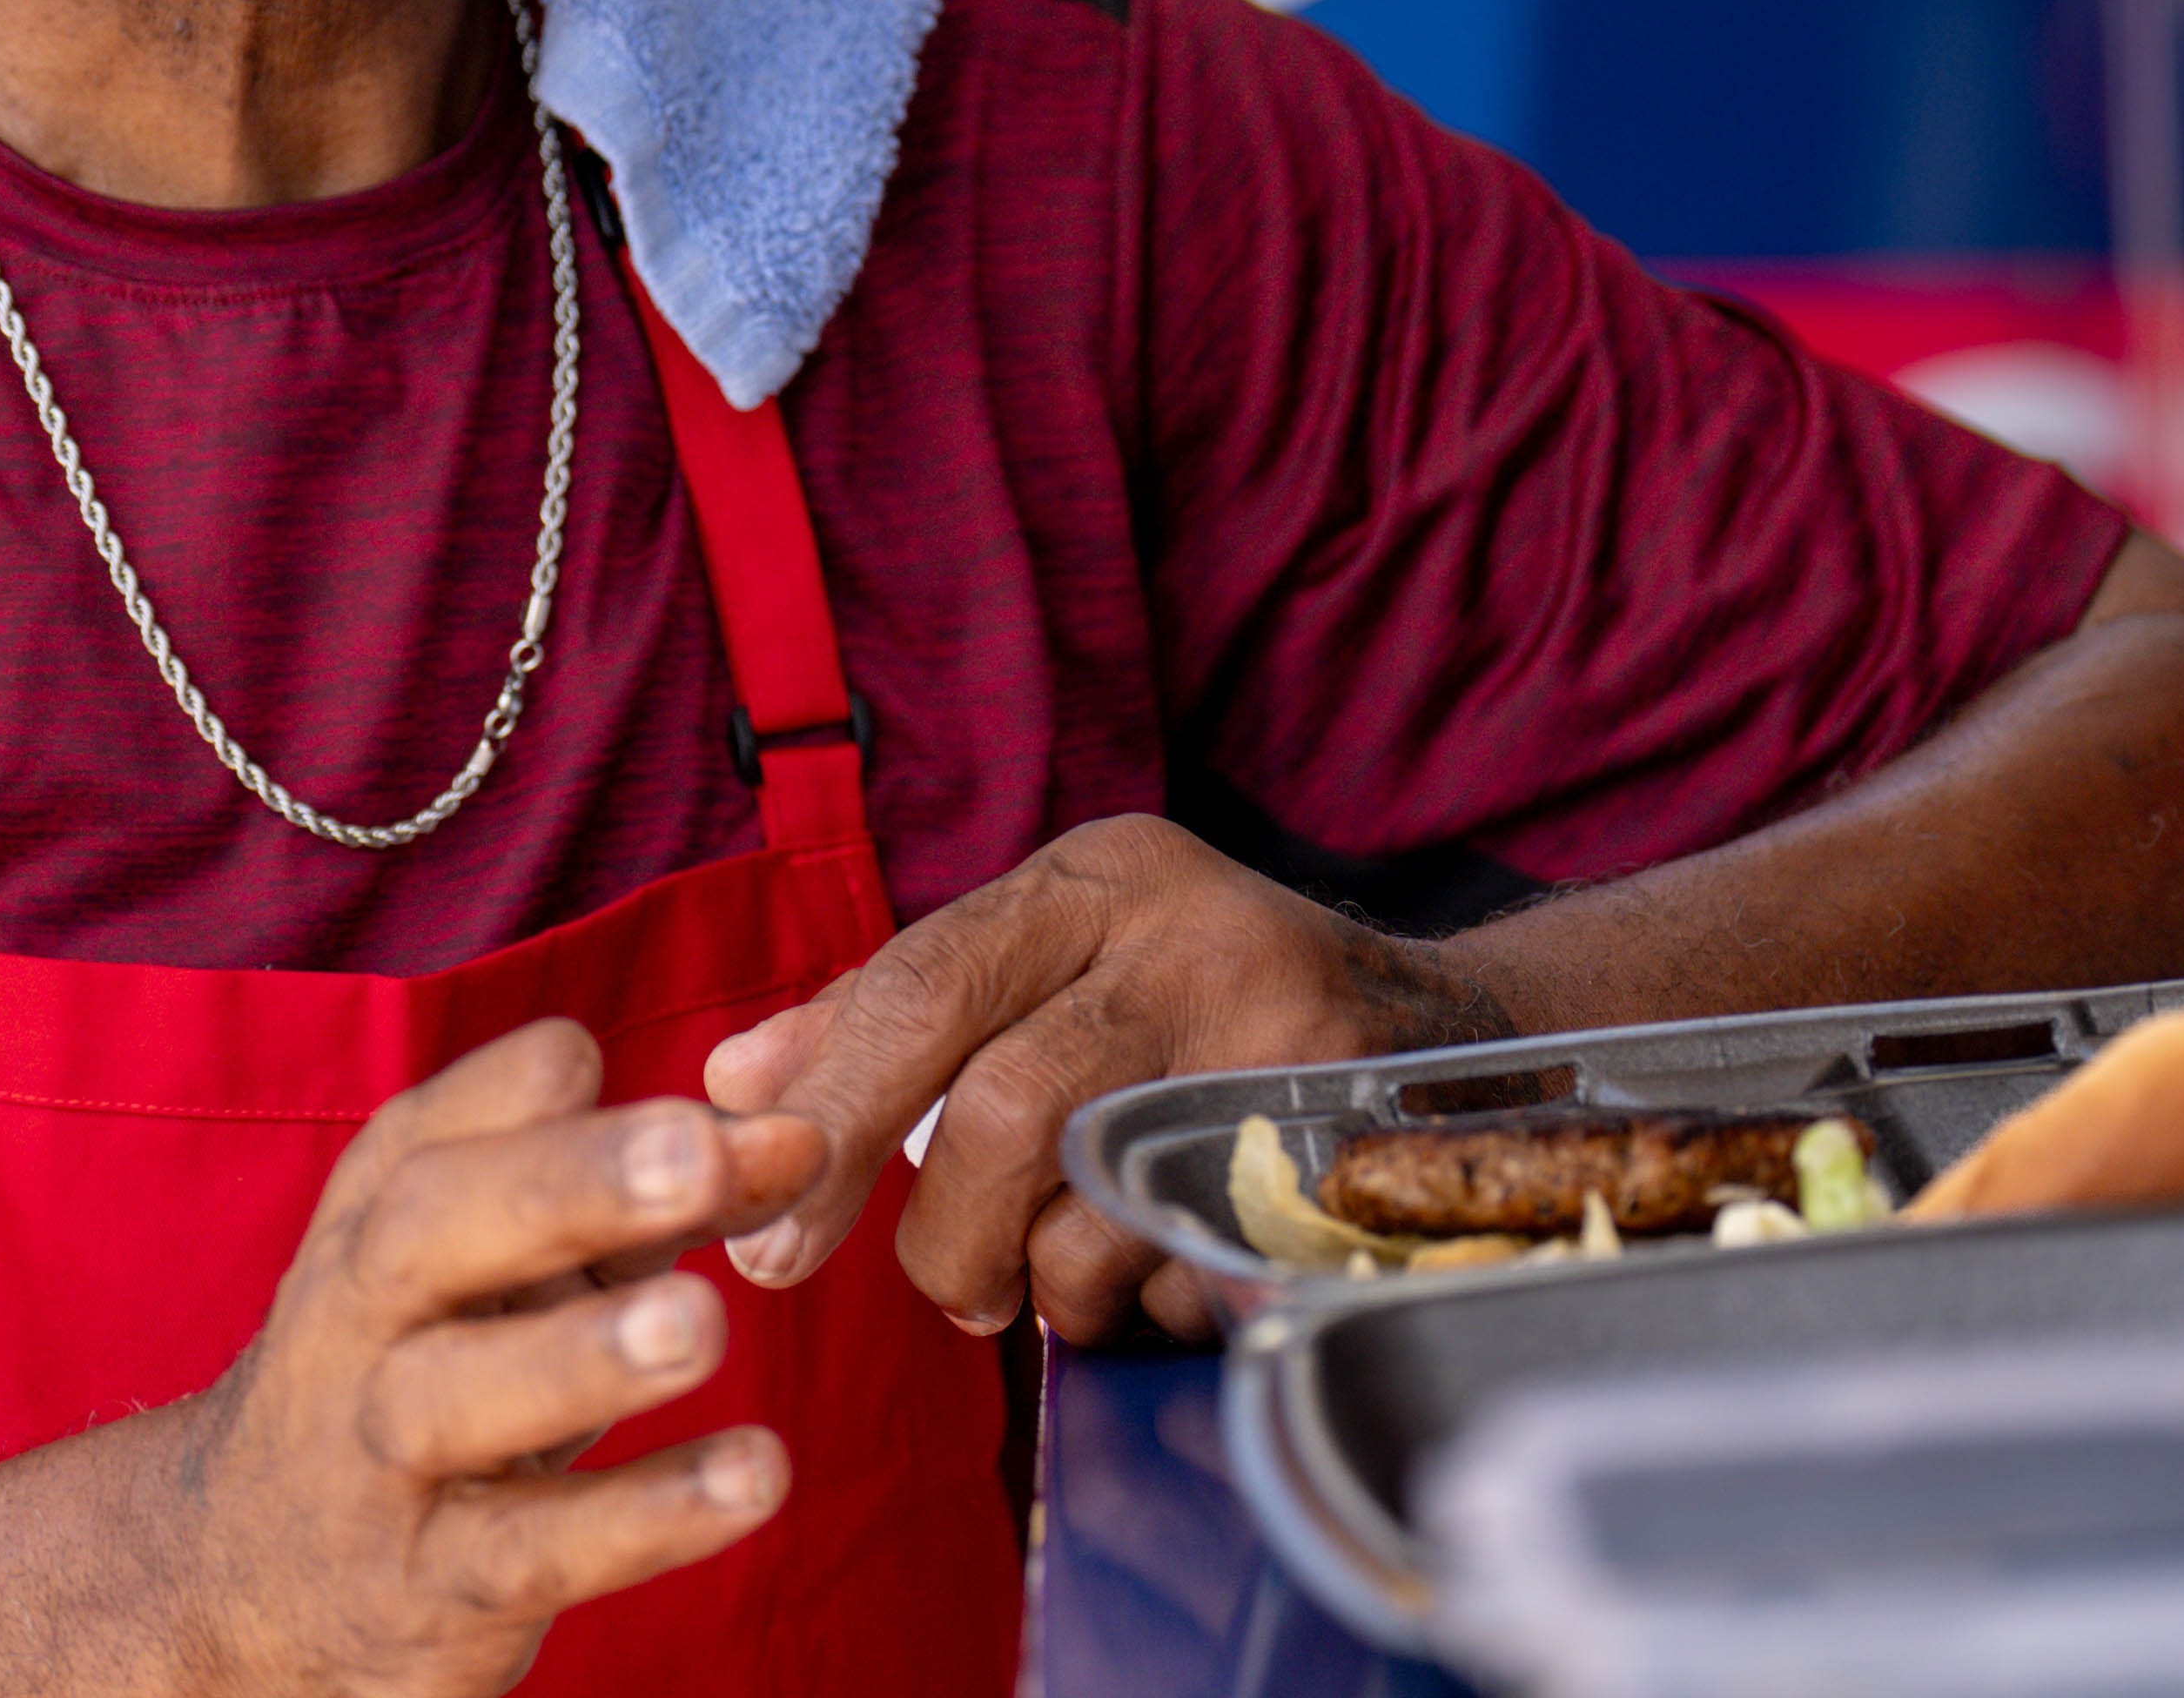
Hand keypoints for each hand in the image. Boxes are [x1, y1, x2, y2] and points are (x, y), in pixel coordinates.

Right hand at [176, 1016, 827, 1695]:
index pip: (445, 1121)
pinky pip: (526, 1550)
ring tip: (704, 1323)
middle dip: (564, 1183)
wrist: (254, 1576)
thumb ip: (661, 1194)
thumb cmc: (438, 1364)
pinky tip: (751, 1476)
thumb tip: (797, 1137)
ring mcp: (378, 1457)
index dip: (560, 1094)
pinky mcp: (426, 1588)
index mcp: (380, 1209)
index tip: (688, 1087)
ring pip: (452, 1396)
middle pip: (428, 1227)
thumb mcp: (522, 1266)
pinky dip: (641, 1516)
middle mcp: (358, 1315)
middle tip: (698, 1153)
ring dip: (580, 1353)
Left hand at [694, 815, 1509, 1345]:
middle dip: (940, 1232)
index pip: (925, 983)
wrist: (1449, 1040)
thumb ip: (892, 1011)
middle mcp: (1193, 936)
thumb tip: (734, 1083)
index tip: (762, 1216)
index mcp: (1100, 876)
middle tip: (939, 1290)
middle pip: (1003, 1107)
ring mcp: (1282, 1045)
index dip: (830, 1108)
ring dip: (1052, 1284)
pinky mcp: (1341, 1157)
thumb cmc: (1197, 1005)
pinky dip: (1150, 1307)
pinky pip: (1190, 1278)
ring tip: (1064, 1272)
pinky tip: (1168, 1271)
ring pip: (1092, 1212)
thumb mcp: (1057, 959)